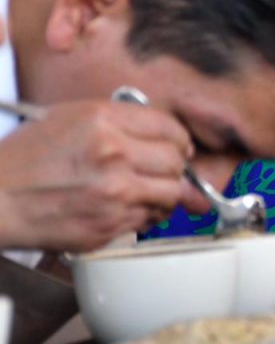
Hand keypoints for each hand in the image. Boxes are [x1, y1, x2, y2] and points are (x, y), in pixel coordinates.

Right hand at [0, 100, 192, 252]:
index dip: (178, 139)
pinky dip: (147, 215)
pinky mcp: (109, 225)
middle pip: (175, 161)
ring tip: (148, 192)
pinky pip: (149, 219)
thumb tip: (166, 137)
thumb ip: (120, 123)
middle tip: (162, 170)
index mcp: (103, 121)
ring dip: (165, 194)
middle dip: (174, 166)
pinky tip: (128, 208)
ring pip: (171, 193)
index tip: (177, 146)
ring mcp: (113, 193)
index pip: (169, 127)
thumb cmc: (26, 159)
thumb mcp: (69, 118)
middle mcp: (112, 154)